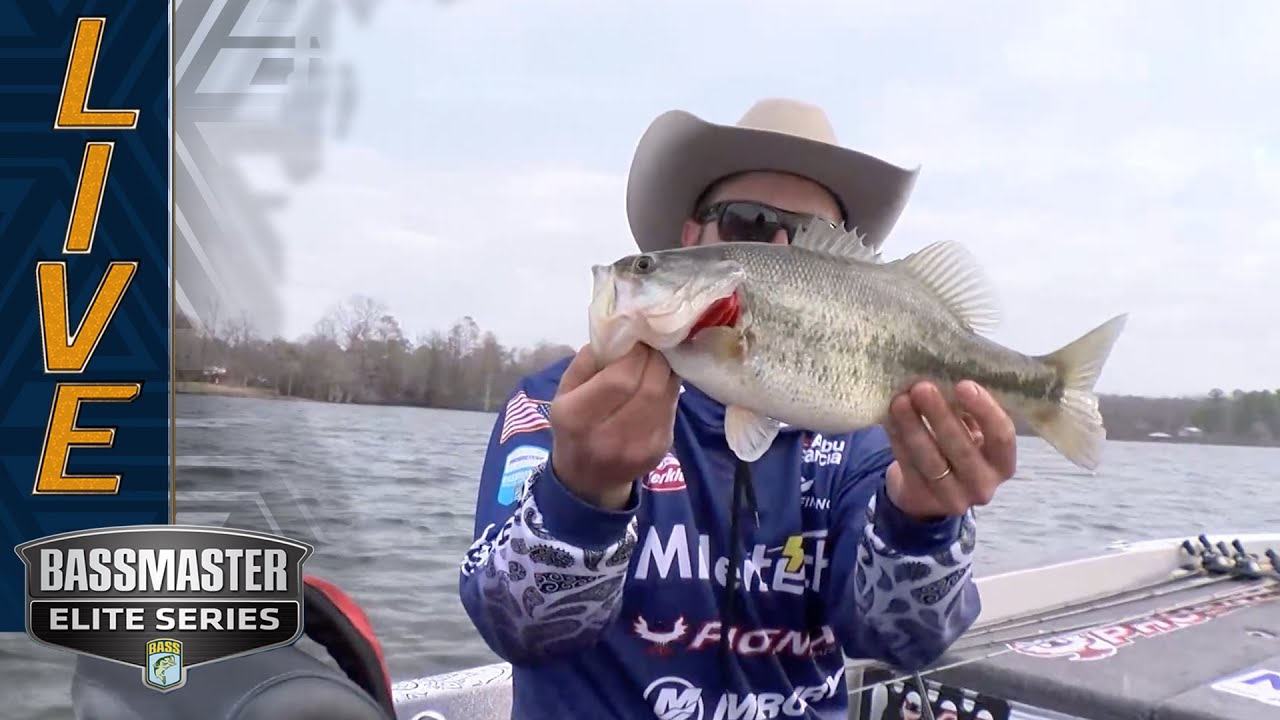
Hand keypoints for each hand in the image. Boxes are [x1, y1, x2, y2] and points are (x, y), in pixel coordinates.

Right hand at [548, 343, 681, 509]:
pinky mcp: (660, 450)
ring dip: (666, 369)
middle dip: (655, 358)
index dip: (636, 353)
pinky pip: (672, 408)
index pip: (620, 379)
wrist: (587, 479)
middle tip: (652, 343)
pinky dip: (669, 388)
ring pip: (666, 395)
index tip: (637, 338)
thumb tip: (622, 331)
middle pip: (650, 387)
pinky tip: (659, 381)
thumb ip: (589, 359)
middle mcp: (609, 438)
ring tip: (657, 357)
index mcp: (577, 418)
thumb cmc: (573, 425)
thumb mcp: (565, 391)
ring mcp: (639, 448)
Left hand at [884, 380, 1016, 519]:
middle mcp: (983, 484)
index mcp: (1002, 463)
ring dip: (913, 427)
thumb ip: (964, 412)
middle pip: (962, 449)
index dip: (985, 410)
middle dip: (941, 415)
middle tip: (922, 387)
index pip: (1002, 437)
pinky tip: (889, 418)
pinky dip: (898, 439)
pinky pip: (908, 466)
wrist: (927, 492)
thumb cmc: (955, 448)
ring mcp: (953, 497)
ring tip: (900, 400)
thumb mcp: (969, 433)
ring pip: (931, 460)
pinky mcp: (922, 499)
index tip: (963, 384)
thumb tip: (944, 374)